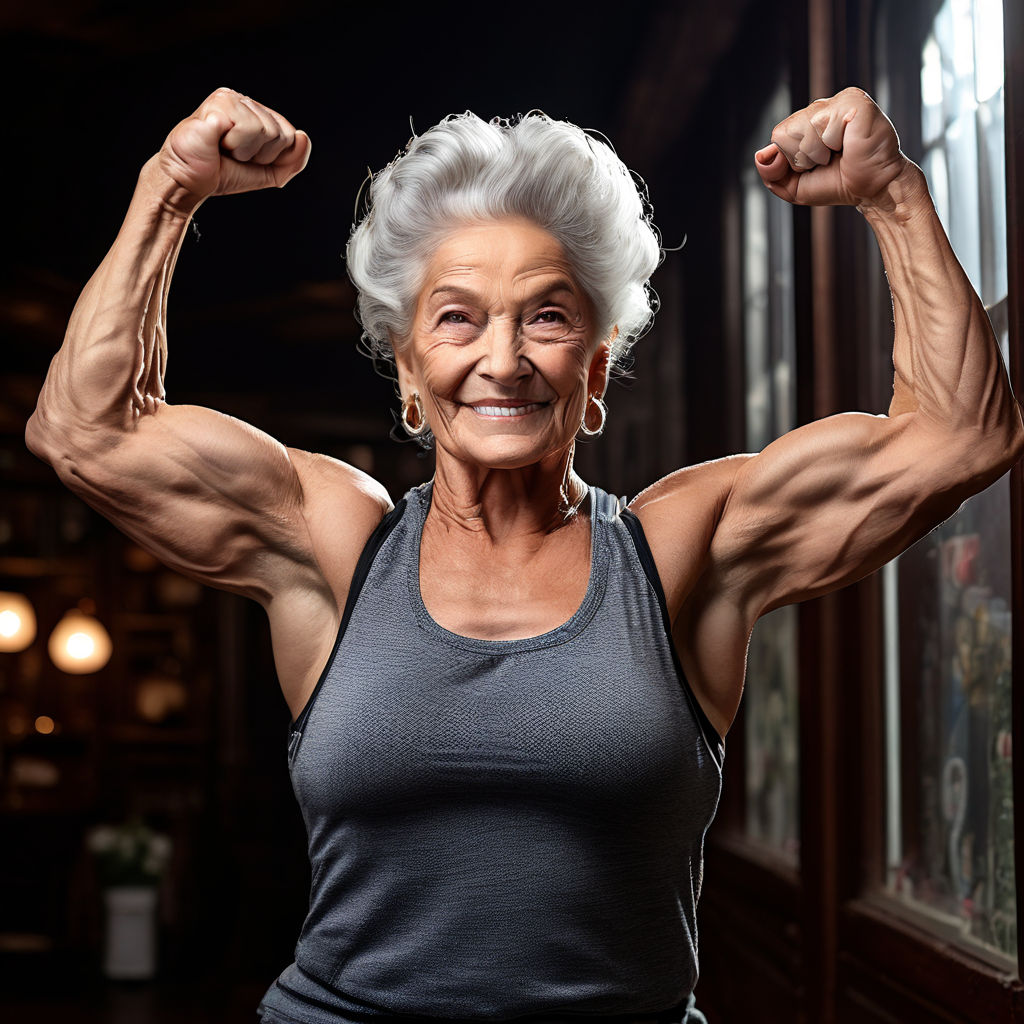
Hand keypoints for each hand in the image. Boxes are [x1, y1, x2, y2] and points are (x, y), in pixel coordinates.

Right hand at [151, 88, 310, 210]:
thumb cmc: (222, 173)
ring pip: (266, 131)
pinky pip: (249, 128)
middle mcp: (242, 100)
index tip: (246, 159)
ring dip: (245, 151)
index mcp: (254, 112)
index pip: (289, 135)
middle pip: (280, 134)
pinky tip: (217, 141)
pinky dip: (235, 145)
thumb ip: (292, 161)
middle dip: (260, 155)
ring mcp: (230, 98)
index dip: (272, 157)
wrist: (188, 182)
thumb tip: (304, 137)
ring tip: (223, 148)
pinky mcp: (219, 104)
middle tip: (232, 154)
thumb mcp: (267, 172)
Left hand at [753, 87, 914, 208]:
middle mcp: (822, 107)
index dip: (792, 161)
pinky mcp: (853, 101)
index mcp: (808, 120)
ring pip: (800, 130)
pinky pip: (820, 125)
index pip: (778, 137)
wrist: (873, 190)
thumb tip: (761, 155)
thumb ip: (772, 173)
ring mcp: (839, 100)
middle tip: (831, 160)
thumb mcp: (794, 186)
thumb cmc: (839, 183)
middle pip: (784, 133)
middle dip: (803, 158)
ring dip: (818, 153)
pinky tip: (849, 143)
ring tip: (841, 152)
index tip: (817, 165)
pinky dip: (831, 144)